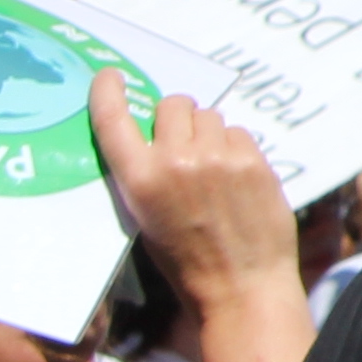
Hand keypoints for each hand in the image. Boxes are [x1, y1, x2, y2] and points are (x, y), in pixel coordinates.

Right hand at [89, 76, 302, 323]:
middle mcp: (176, 161)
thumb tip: (154, 137)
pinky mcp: (253, 161)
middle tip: (182, 146)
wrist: (239, 287)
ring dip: (208, 133)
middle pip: (173, 104)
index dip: (108, 91)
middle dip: (175, 119)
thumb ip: (146, 173)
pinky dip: (235, 148)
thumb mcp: (145, 218)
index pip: (113, 118)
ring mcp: (218, 158)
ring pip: (210, 115)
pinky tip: (236, 179)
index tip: (110, 75)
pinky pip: (239, 133)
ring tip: (212, 169)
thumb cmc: (186, 260)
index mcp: (138, 180)